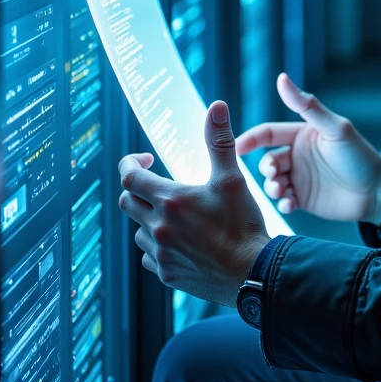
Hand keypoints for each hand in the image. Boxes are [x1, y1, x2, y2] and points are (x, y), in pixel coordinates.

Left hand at [119, 101, 268, 304]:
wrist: (254, 274)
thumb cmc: (244, 225)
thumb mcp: (233, 178)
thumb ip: (219, 142)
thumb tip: (216, 107)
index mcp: (171, 201)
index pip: (129, 178)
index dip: (131, 164)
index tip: (146, 160)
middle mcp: (159, 228)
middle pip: (127, 203)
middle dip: (137, 190)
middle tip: (158, 185)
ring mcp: (161, 254)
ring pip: (139, 231)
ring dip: (150, 220)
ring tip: (177, 217)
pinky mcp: (167, 274)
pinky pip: (150, 256)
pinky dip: (159, 246)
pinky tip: (182, 243)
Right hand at [235, 72, 380, 226]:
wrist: (378, 192)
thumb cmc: (360, 155)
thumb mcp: (334, 129)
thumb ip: (308, 106)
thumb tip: (282, 78)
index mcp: (301, 135)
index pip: (268, 133)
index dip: (251, 139)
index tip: (237, 148)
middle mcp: (297, 155)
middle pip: (267, 159)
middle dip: (265, 168)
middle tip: (274, 176)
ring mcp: (299, 178)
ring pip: (272, 181)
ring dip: (272, 186)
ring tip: (282, 191)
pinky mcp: (303, 199)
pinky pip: (283, 200)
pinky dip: (282, 203)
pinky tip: (290, 204)